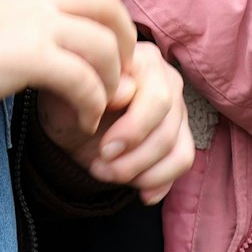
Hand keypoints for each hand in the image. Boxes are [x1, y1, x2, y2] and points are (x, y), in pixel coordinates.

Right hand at [0, 0, 134, 138]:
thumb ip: (14, 13)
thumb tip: (40, 35)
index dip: (104, 16)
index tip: (105, 46)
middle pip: (106, 5)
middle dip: (123, 40)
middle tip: (120, 74)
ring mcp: (34, 21)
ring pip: (103, 45)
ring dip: (110, 80)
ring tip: (98, 107)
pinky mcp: (31, 56)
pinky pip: (84, 81)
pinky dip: (91, 105)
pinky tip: (81, 123)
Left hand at [41, 40, 194, 204]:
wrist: (70, 128)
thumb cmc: (68, 106)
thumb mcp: (68, 98)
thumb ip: (93, 89)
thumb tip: (125, 91)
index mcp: (141, 60)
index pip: (157, 100)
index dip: (132, 132)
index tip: (103, 150)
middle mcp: (167, 78)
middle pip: (168, 128)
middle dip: (135, 158)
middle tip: (102, 167)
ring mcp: (178, 107)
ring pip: (178, 149)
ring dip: (142, 173)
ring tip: (109, 174)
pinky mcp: (181, 134)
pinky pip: (183, 162)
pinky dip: (161, 181)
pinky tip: (140, 191)